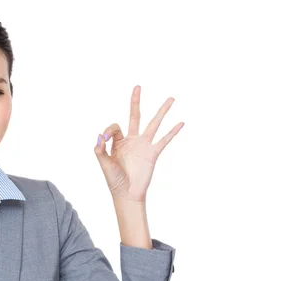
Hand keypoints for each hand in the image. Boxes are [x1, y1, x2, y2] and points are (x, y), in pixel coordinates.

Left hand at [94, 85, 183, 201]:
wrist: (127, 194)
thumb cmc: (114, 180)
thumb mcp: (104, 163)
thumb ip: (100, 150)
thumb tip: (100, 135)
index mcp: (118, 142)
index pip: (115, 126)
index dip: (109, 130)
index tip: (105, 139)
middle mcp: (132, 140)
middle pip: (135, 116)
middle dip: (135, 101)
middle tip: (137, 86)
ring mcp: (144, 145)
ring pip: (154, 124)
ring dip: (162, 111)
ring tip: (171, 98)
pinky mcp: (153, 153)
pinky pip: (165, 140)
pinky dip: (173, 131)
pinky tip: (181, 122)